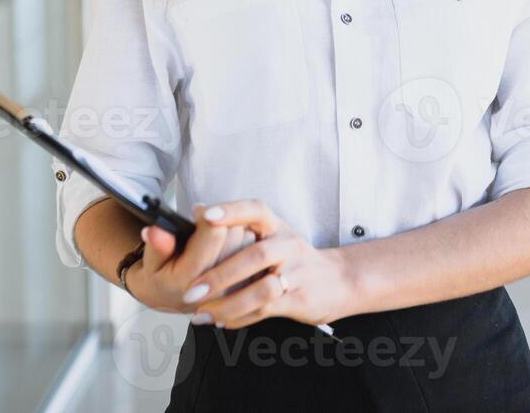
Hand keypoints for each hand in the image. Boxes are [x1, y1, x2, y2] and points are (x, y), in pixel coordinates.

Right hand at [124, 206, 255, 313]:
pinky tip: (227, 247)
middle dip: (222, 222)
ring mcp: (233, 288)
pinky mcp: (245, 286)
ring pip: (248, 240)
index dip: (207, 216)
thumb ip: (156, 246)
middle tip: (206, 224)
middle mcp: (216, 286)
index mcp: (190, 279)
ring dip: (235, 232)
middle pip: (235, 234)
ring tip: (216, 237)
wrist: (171, 298)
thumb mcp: (152, 263)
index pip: (215, 233)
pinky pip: (253, 251)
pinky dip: (243, 243)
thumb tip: (155, 231)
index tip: (198, 212)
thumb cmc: (163, 277)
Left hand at [183, 200, 355, 330]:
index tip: (205, 216)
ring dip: (228, 303)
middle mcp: (289, 245)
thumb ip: (236, 226)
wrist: (338, 280)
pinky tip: (221, 320)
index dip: (232, 211)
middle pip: (257, 256)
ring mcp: (298, 273)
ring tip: (201, 313)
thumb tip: (197, 209)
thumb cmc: (292, 257)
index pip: (256, 210)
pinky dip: (240, 317)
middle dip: (220, 275)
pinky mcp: (300, 299)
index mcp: (277, 226)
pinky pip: (266, 310)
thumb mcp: (271, 235)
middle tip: (190, 291)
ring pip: (262, 289)